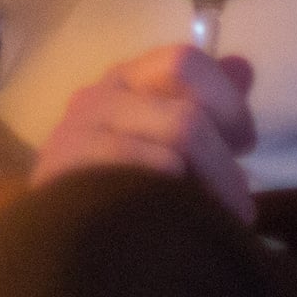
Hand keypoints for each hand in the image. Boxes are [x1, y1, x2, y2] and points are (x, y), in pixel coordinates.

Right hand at [32, 43, 258, 222]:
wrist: (54, 233)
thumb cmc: (124, 182)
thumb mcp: (170, 135)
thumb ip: (207, 103)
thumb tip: (242, 67)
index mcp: (128, 80)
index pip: (185, 63)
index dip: (227, 103)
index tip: (243, 145)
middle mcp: (100, 96)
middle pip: (186, 113)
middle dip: (222, 158)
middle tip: (239, 198)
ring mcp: (77, 130)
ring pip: (175, 136)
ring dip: (211, 184)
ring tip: (220, 221)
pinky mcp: (65, 167)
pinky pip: (136, 169)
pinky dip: (171, 194)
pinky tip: (178, 222)